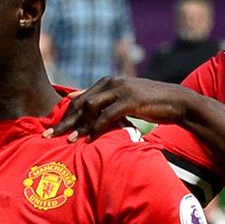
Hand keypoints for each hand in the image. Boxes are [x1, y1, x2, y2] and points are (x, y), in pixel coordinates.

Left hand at [47, 76, 198, 139]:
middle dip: (64, 122)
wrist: (176, 102)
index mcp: (106, 82)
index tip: (49, 130)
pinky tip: (90, 140)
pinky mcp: (131, 99)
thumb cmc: (150, 104)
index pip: (78, 99)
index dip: (63, 115)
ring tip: (70, 141)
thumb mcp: (124, 102)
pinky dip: (97, 129)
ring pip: (91, 108)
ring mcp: (121, 89)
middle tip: (48, 137)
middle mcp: (111, 82)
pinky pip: (107, 116)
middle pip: (80, 103)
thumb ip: (106, 104)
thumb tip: (85, 111)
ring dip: (79, 127)